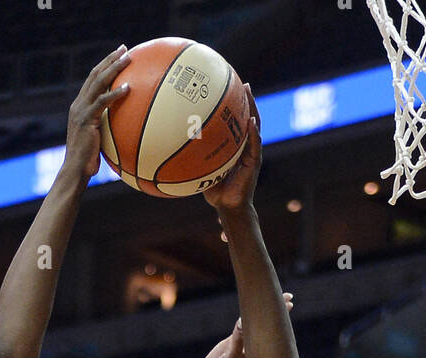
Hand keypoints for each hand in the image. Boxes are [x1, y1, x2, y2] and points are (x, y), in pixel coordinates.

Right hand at [63, 47, 130, 183]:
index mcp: (80, 106)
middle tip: (124, 49)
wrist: (75, 171)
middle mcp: (79, 104)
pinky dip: (115, 94)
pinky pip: (102, 102)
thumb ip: (107, 129)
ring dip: (114, 69)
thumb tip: (125, 129)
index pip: (92, 80)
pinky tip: (128, 88)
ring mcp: (81, 110)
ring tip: (128, 59)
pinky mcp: (86, 119)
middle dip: (110, 59)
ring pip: (98, 82)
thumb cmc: (88, 162)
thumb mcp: (98, 141)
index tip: (118, 56)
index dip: (105, 65)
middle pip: (95, 74)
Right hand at [195, 292, 292, 357]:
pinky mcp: (232, 346)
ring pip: (256, 325)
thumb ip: (236, 341)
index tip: (290, 301)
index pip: (270, 326)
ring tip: (278, 300)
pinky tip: (254, 313)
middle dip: (277, 310)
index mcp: (255, 351)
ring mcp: (242, 346)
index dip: (280, 313)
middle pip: (267, 324)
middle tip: (289, 296)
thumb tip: (242, 322)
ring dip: (265, 313)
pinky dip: (249, 319)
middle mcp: (252, 347)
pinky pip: (243, 329)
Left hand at [202, 84, 260, 209]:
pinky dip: (254, 132)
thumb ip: (192, 157)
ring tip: (247, 92)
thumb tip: (170, 146)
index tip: (227, 87)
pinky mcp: (255, 162)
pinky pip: (255, 144)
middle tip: (241, 83)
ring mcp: (251, 152)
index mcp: (234, 145)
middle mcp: (244, 146)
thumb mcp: (200, 169)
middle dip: (246, 100)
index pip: (235, 122)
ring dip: (252, 108)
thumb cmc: (213, 189)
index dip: (233, 106)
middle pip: (247, 117)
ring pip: (254, 125)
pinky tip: (251, 121)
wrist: (228, 206)